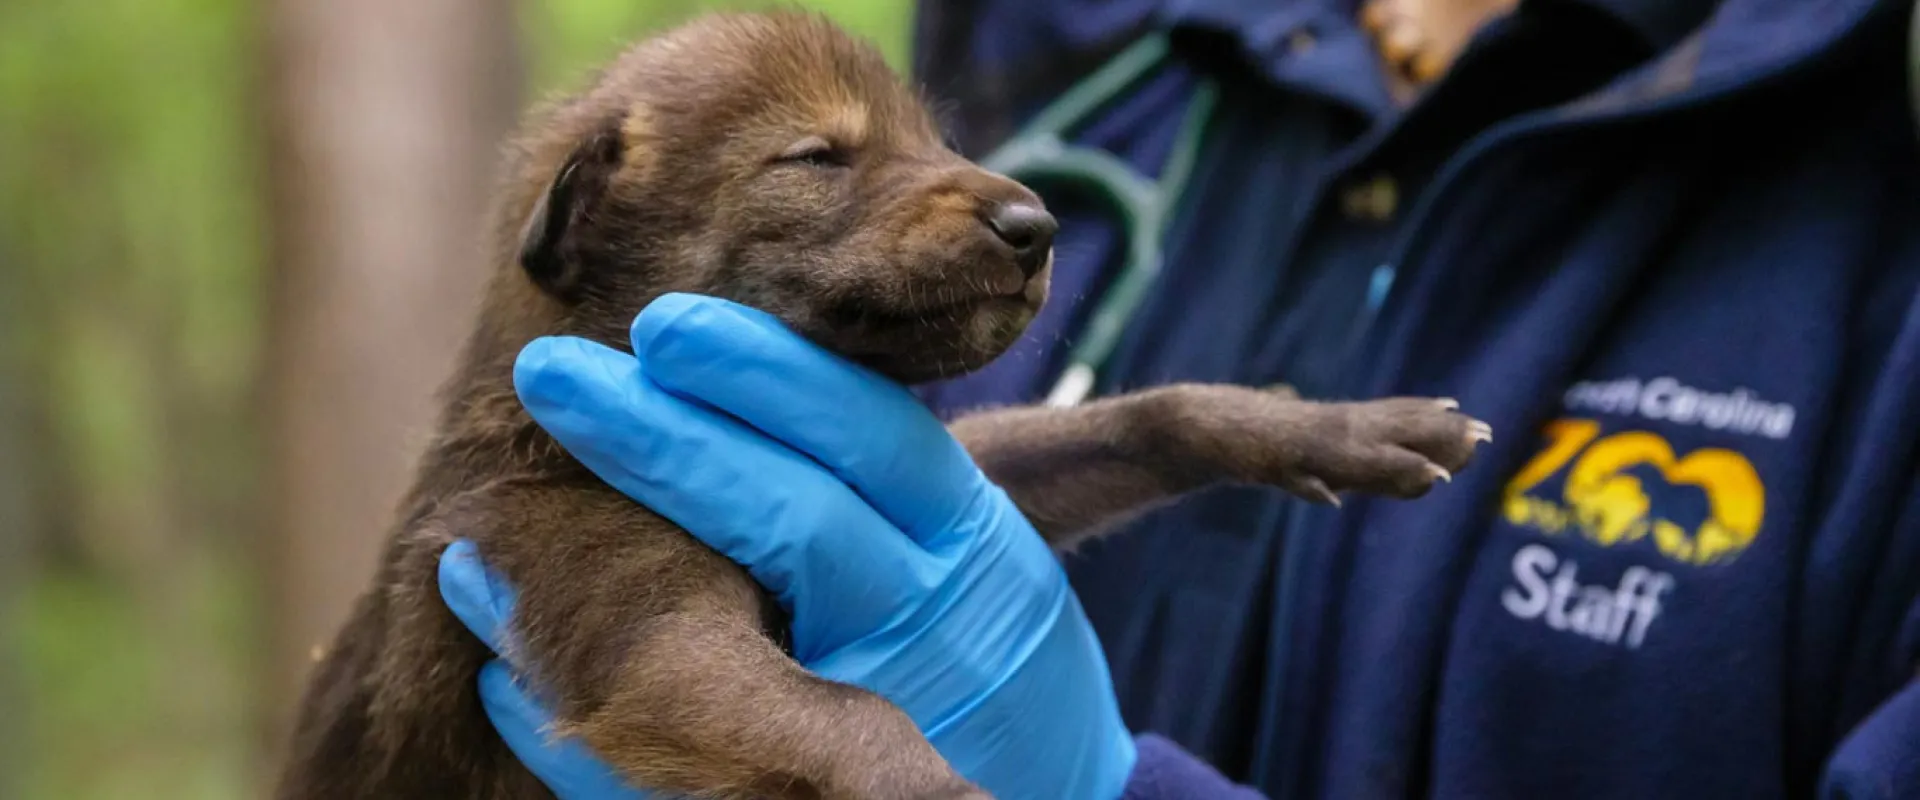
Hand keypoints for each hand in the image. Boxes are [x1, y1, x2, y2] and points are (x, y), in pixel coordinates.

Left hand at [437, 292, 1136, 799]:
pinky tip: (505, 666)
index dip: (765, 372)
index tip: (660, 321)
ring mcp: (875, 714)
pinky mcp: (813, 792)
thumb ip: (891, 466)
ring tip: (476, 535)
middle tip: (550, 375)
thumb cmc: (990, 639)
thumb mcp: (982, 537)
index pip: (870, 434)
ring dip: (594, 583)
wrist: (1052, 794)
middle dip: (665, 440)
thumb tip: (747, 353)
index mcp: (970, 537)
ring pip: (732, 640)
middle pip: (792, 520)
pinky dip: (584, 721)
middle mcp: (928, 618)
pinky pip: (684, 765)